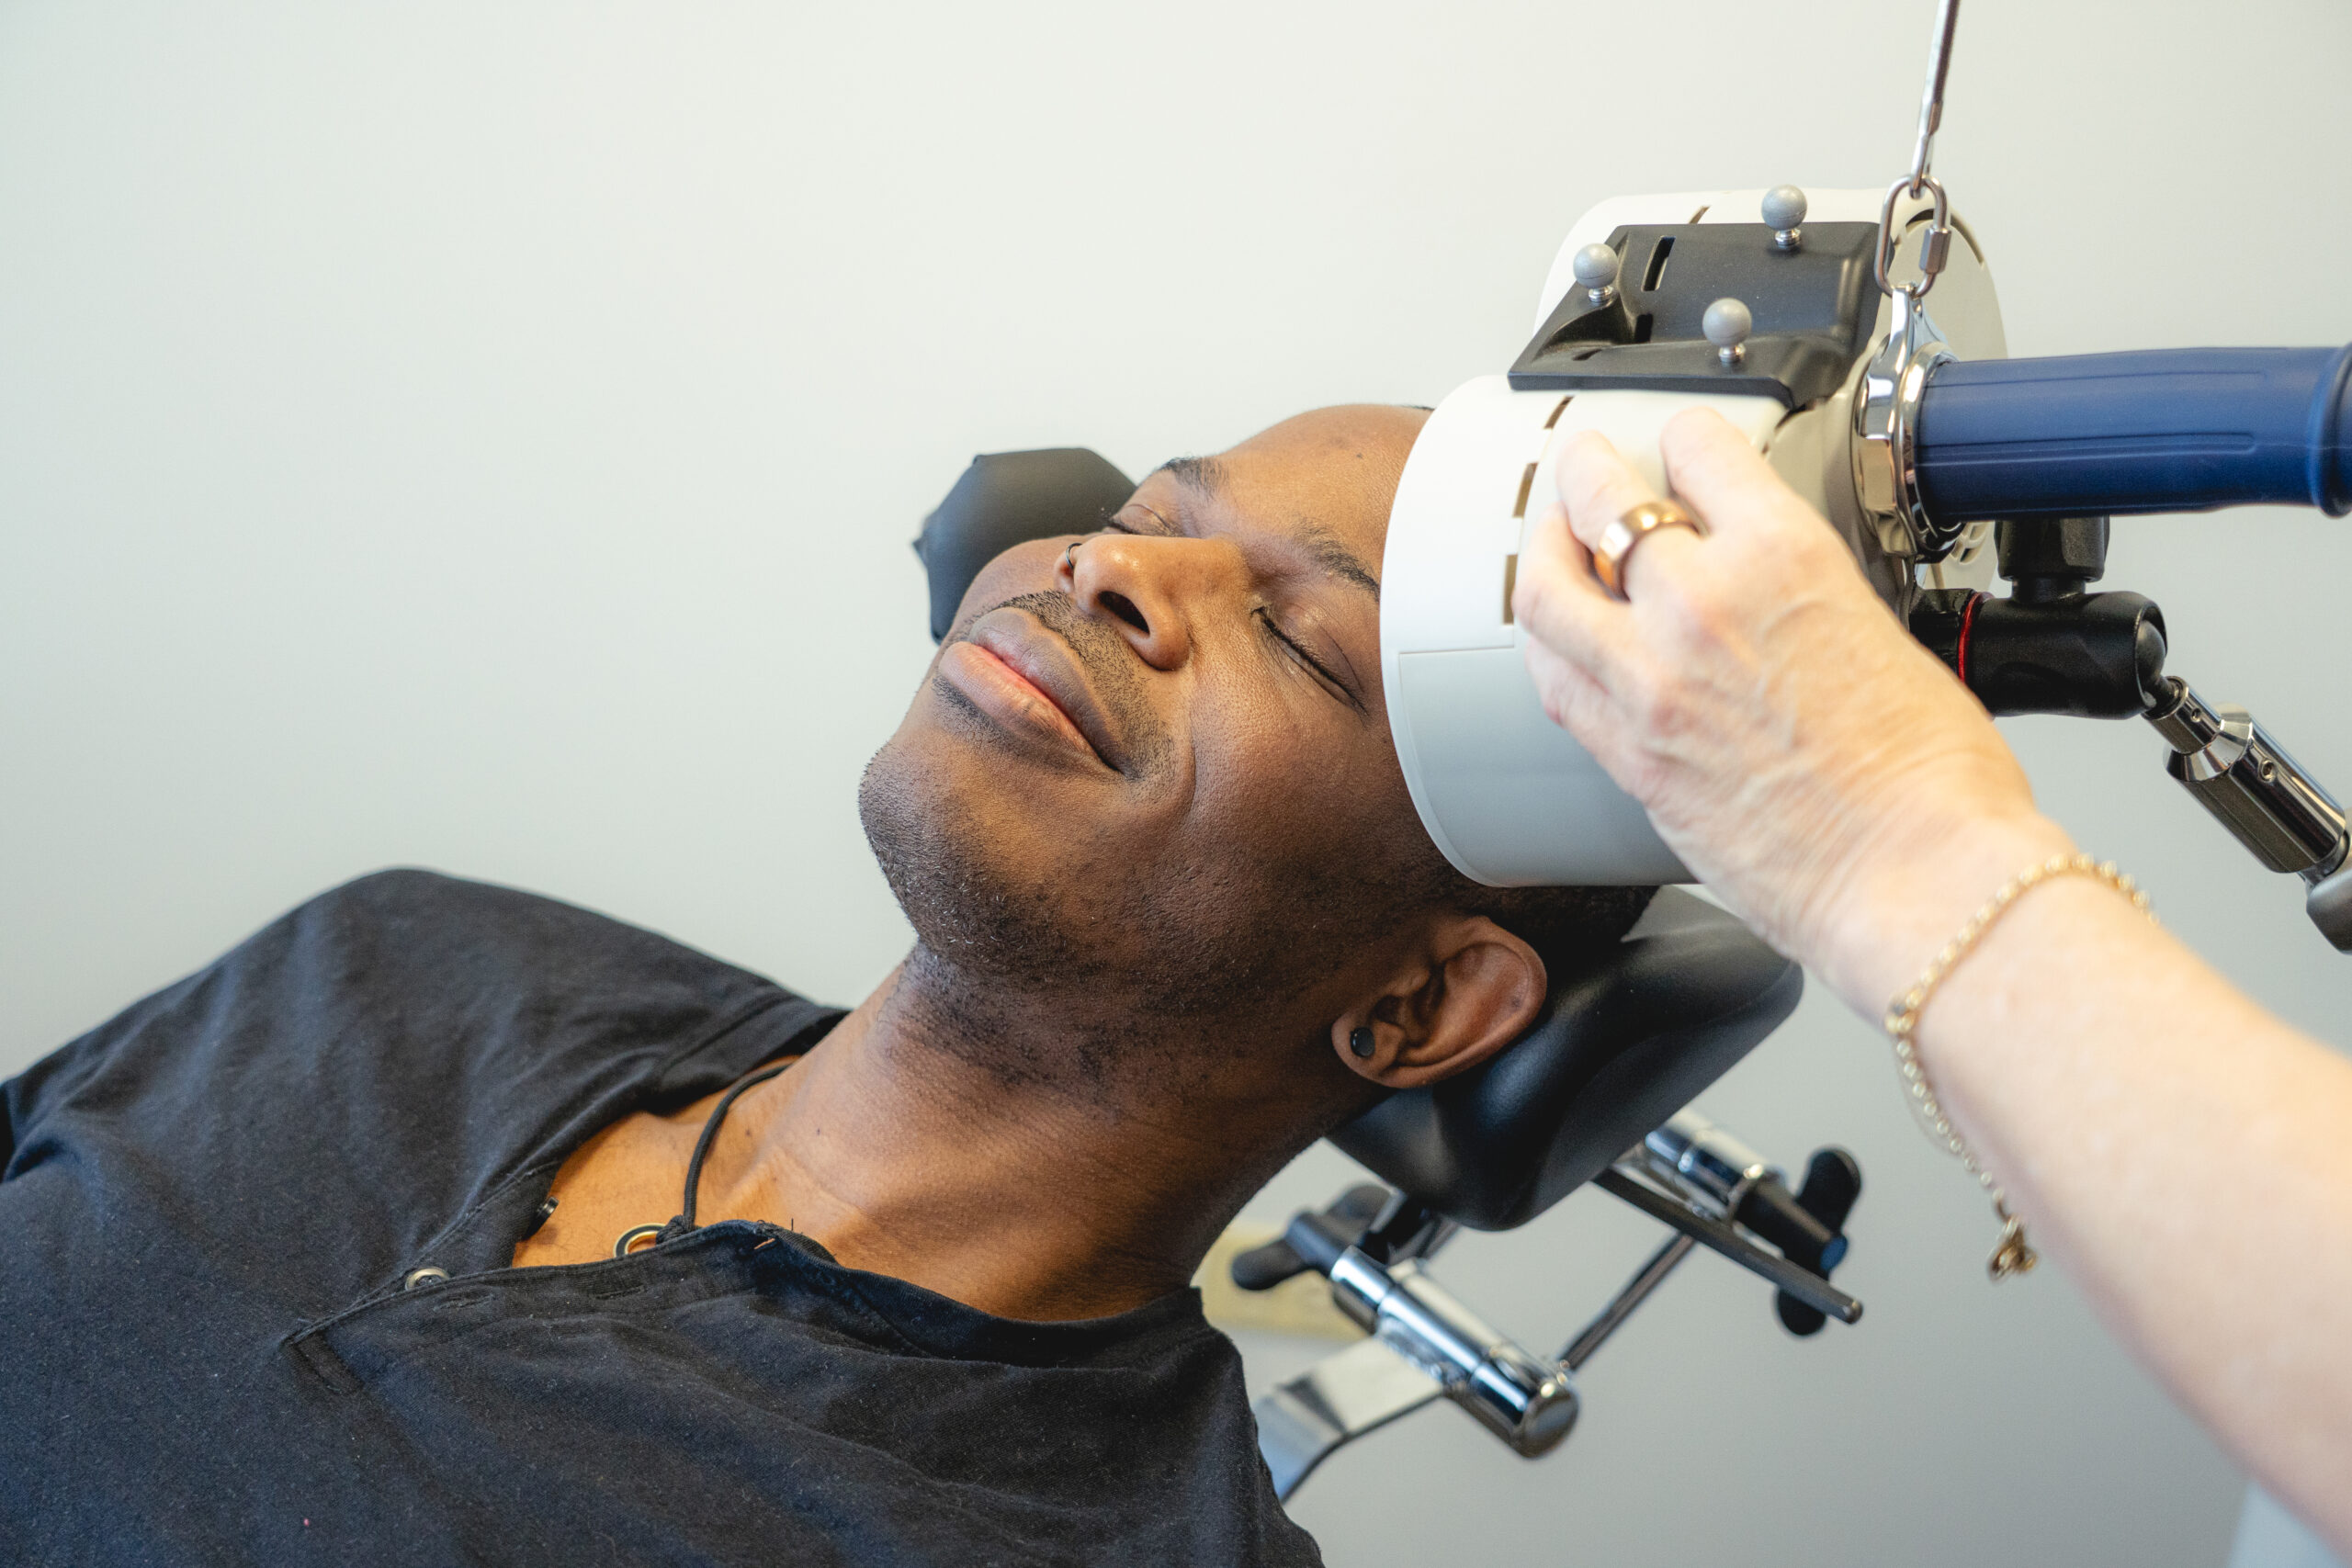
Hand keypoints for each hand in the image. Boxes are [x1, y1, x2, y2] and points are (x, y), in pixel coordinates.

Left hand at [1509, 408, 2069, 1006]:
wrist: (1920, 875)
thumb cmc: (1935, 777)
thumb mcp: (1884, 631)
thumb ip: (1804, 597)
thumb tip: (1773, 595)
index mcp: (1783, 557)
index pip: (1700, 451)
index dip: (1686, 439)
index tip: (1679, 444)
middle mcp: (1701, 607)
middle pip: (1601, 500)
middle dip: (1588, 469)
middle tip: (1585, 463)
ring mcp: (1650, 683)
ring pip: (1548, 589)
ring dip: (1545, 553)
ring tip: (1552, 545)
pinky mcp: (1627, 754)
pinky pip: (1553, 681)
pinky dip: (1547, 647)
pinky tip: (1556, 641)